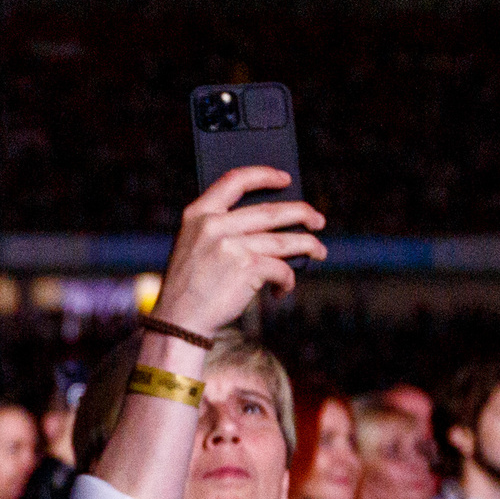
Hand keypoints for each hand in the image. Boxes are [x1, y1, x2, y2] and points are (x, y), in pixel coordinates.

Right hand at [148, 167, 327, 336]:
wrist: (179, 323)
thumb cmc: (190, 288)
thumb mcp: (193, 246)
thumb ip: (218, 227)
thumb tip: (271, 222)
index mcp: (198, 214)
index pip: (235, 180)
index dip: (264, 175)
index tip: (286, 179)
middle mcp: (214, 225)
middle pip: (271, 211)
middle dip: (302, 213)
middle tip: (318, 219)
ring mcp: (231, 246)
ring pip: (284, 240)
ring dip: (307, 245)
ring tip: (320, 251)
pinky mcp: (247, 268)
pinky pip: (281, 269)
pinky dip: (287, 280)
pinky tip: (282, 290)